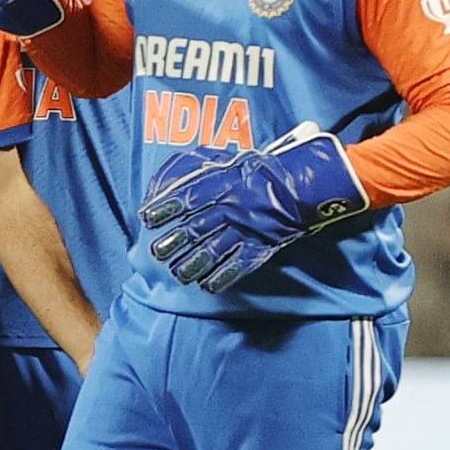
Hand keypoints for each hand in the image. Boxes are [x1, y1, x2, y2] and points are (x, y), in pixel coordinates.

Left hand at [139, 122, 369, 292]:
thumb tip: (175, 177)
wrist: (302, 184)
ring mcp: (246, 228)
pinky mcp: (260, 246)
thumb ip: (207, 172)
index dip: (166, 207)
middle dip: (174, 241)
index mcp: (224, 183)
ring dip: (193, 263)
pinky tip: (207, 286)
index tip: (147, 216)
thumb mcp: (233, 164)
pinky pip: (239, 264)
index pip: (189, 196)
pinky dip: (222, 276)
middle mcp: (231, 207)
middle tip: (155, 251)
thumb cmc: (264, 170)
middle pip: (196, 227)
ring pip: (213, 249)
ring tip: (177, 273)